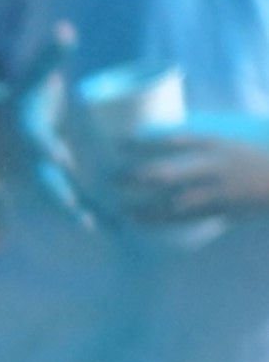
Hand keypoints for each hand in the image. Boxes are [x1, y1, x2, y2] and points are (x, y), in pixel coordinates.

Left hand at [112, 131, 268, 224]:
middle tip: (112, 178)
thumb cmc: (249, 158)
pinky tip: (139, 220)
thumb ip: (196, 148)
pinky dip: (159, 219)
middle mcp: (213, 165)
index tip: (119, 144)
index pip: (173, 141)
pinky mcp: (219, 208)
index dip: (144, 143)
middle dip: (136, 177)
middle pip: (167, 173)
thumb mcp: (225, 144)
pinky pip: (184, 217)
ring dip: (143, 205)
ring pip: (172, 200)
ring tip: (120, 206)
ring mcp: (216, 189)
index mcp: (214, 144)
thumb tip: (158, 147)